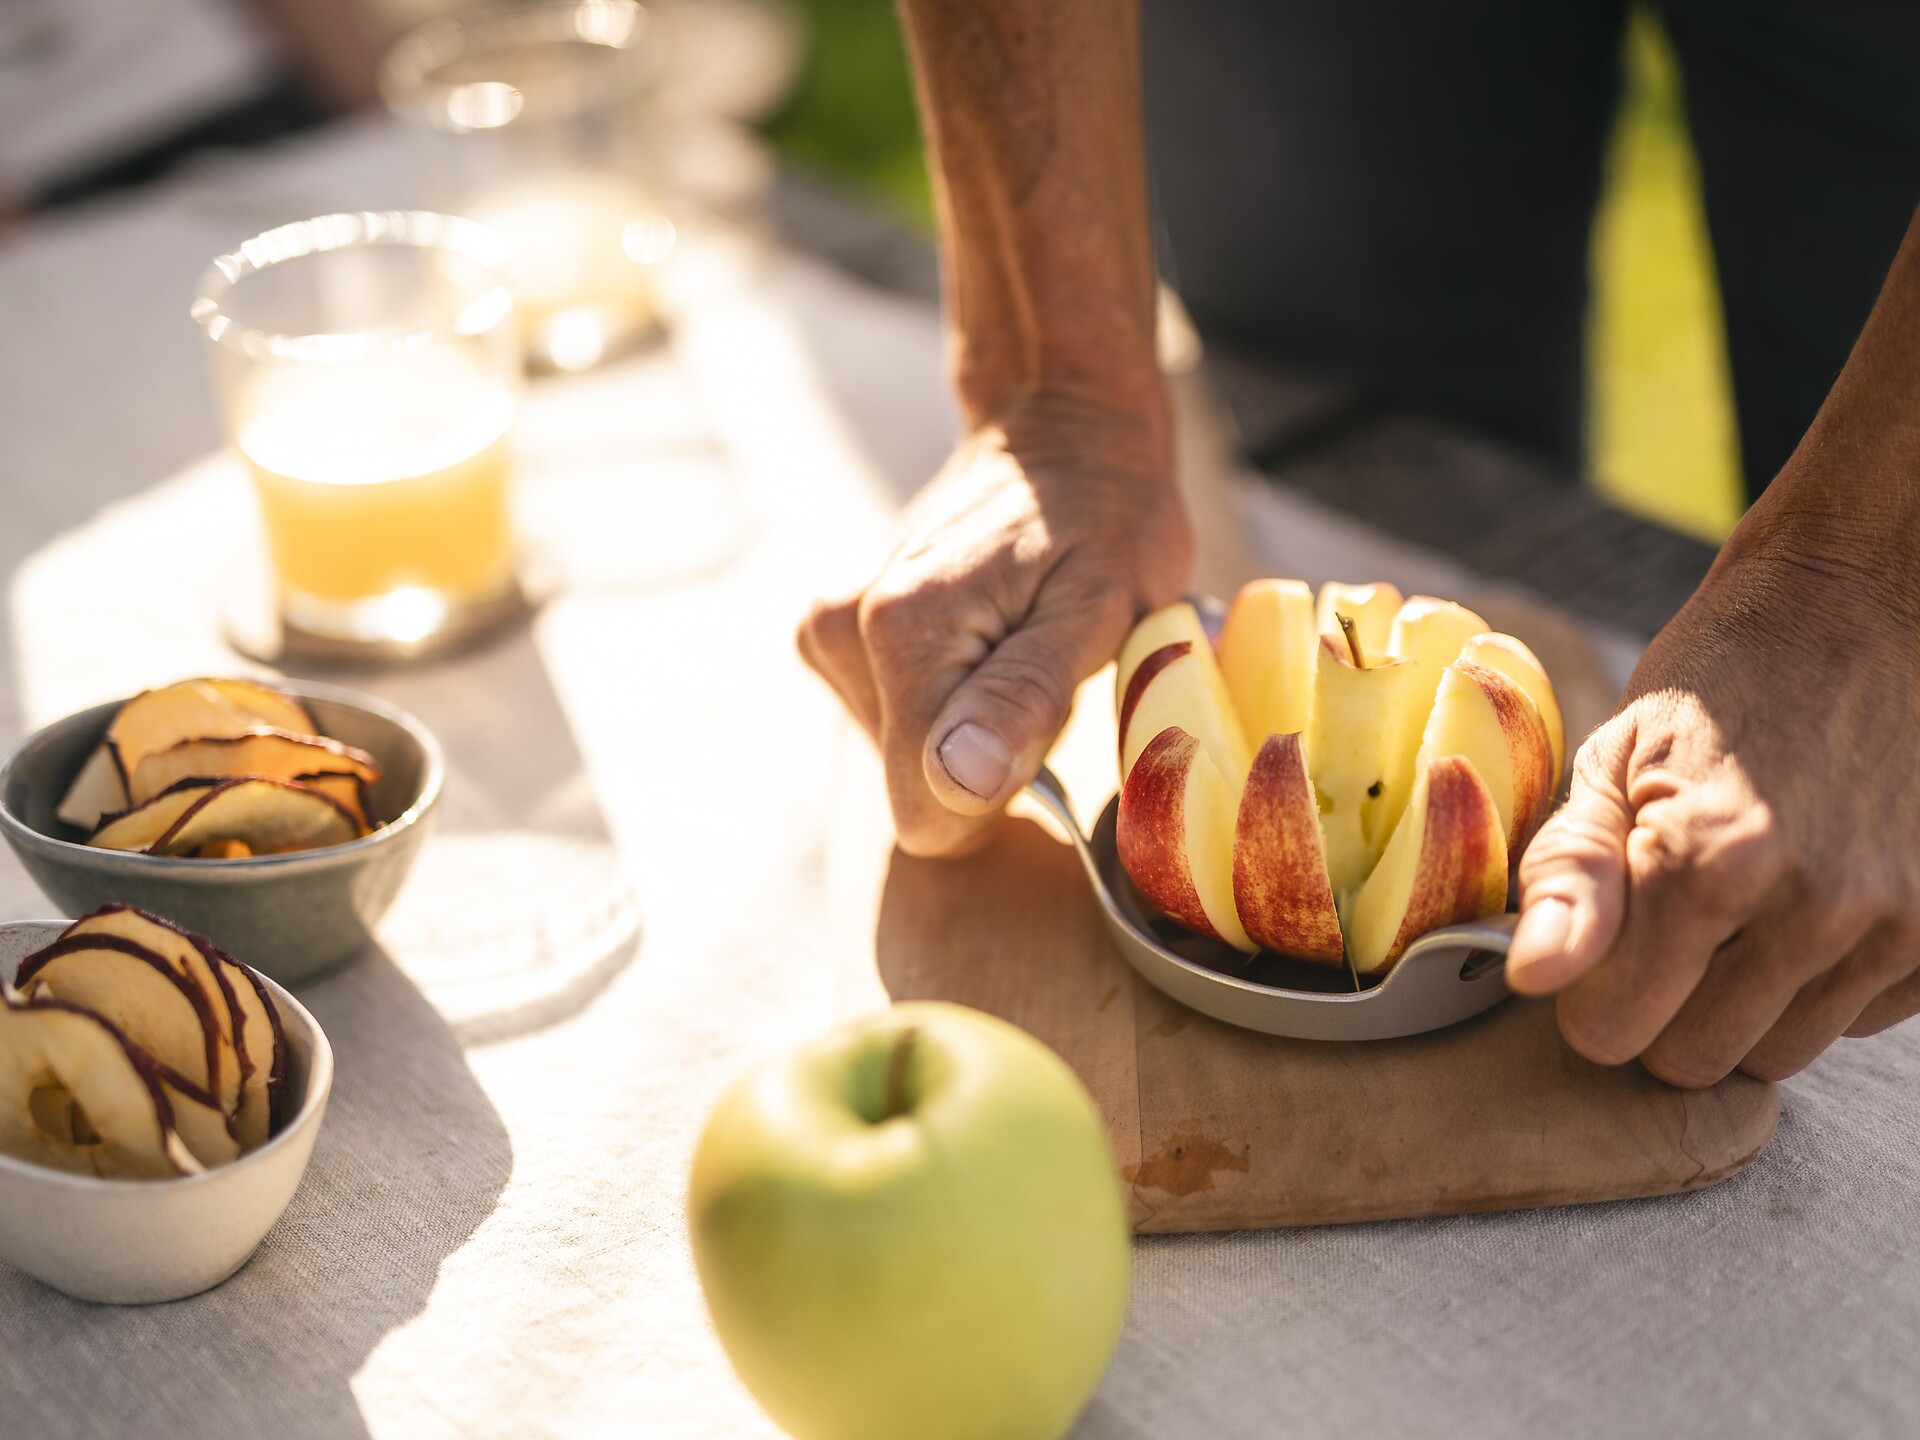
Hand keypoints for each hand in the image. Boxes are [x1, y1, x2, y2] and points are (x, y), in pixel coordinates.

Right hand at [799, 398, 1189, 855]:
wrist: (1060, 435)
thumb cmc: (1105, 518)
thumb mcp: (1101, 604)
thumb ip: (1024, 696)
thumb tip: (957, 782)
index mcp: (903, 633)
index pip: (929, 812)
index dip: (1000, 788)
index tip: (1045, 715)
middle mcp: (843, 630)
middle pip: (917, 787)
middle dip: (990, 750)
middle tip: (1041, 664)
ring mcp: (829, 631)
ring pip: (904, 760)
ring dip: (973, 724)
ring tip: (1017, 640)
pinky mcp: (831, 634)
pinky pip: (892, 724)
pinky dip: (947, 700)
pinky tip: (983, 638)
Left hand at [1506, 520, 1919, 1084]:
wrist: (1865, 612)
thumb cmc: (1719, 687)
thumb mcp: (1613, 758)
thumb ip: (1567, 876)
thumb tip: (1530, 981)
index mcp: (1710, 864)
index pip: (1614, 1033)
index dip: (1591, 997)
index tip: (1601, 945)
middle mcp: (1816, 909)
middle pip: (1696, 1059)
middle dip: (1664, 1008)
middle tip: (1669, 923)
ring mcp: (1898, 925)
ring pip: (1778, 1053)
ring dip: (1743, 1004)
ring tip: (1741, 908)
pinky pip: (1857, 1020)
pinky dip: (1820, 984)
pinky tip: (1809, 900)